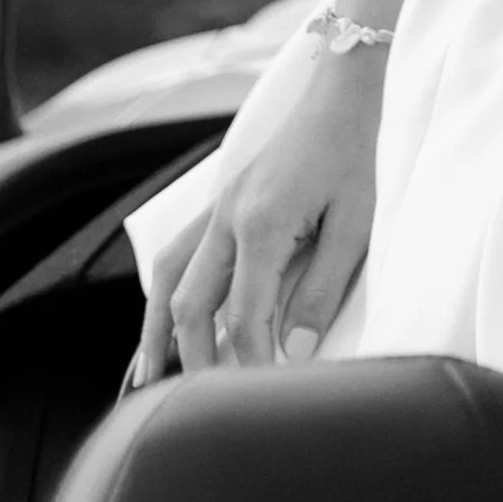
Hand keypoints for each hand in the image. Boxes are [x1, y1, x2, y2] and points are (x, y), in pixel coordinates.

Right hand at [133, 49, 382, 383]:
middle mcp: (226, 217)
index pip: (242, 316)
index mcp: (262, 224)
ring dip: (156, 330)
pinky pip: (175, 252)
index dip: (250, 364)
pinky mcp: (219, 199)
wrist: (341, 94)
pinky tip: (162, 319)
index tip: (261, 397)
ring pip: (167, 278)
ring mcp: (217, 205)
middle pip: (190, 304)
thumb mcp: (355, 225)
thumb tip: (294, 353)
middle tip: (197, 407)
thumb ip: (321, 290)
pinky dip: (161, 291)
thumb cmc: (354, 156)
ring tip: (147, 378)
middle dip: (193, 360)